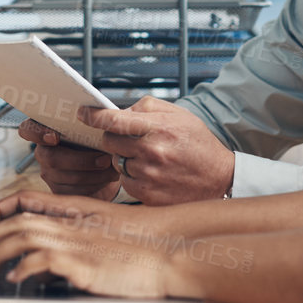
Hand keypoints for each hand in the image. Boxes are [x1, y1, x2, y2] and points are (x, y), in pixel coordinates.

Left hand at [0, 193, 180, 298]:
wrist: (172, 252)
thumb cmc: (145, 247)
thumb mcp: (106, 234)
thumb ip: (79, 236)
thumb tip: (50, 253)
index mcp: (76, 212)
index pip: (26, 200)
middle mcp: (71, 224)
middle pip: (16, 222)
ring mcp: (77, 243)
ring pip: (22, 238)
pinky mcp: (84, 264)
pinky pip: (43, 261)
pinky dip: (23, 268)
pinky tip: (13, 279)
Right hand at [16, 119, 121, 199]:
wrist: (109, 163)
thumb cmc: (100, 138)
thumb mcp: (98, 126)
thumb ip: (93, 119)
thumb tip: (100, 116)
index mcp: (47, 129)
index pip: (28, 129)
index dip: (36, 133)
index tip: (54, 137)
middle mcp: (43, 151)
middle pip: (50, 158)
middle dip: (80, 160)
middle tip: (104, 159)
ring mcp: (49, 172)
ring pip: (65, 177)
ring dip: (94, 174)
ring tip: (111, 167)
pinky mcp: (60, 190)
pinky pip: (74, 191)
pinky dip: (96, 184)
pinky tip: (108, 176)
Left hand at [81, 96, 235, 205]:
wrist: (220, 179)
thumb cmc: (198, 144)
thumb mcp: (179, 115)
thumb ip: (147, 107)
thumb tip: (120, 111)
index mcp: (158, 128)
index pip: (114, 120)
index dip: (94, 116)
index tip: (82, 113)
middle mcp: (151, 152)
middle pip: (109, 141)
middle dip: (114, 138)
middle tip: (131, 140)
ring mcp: (148, 175)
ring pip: (116, 162)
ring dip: (126, 159)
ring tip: (150, 159)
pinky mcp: (147, 195)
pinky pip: (125, 182)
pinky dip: (133, 177)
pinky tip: (152, 174)